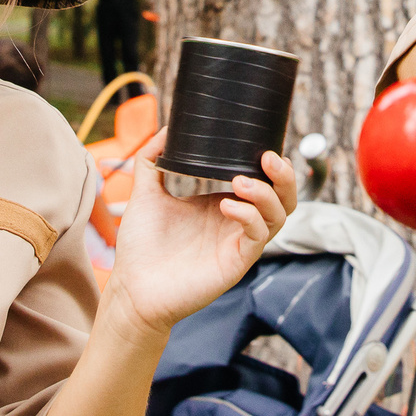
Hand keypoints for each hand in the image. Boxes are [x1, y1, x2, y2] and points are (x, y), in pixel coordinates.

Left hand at [103, 150, 297, 346]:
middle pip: (282, 198)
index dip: (270, 165)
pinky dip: (249, 217)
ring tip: (242, 181)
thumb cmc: (142, 246)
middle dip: (284, 176)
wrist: (132, 287)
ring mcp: (238, 243)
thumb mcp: (147, 194)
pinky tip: (228, 206)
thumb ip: (152, 160)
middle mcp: (236, 223)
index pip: (262, 181)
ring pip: (277, 216)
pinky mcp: (236, 263)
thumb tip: (165, 128)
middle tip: (268, 157)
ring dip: (267, 194)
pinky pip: (257, 237)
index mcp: (222, 205)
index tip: (262, 144)